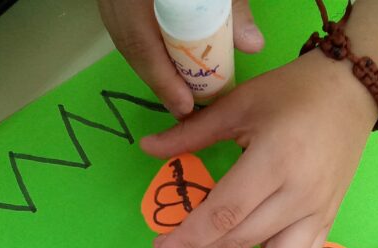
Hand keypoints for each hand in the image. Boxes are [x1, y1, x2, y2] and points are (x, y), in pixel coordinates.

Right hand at [97, 0, 263, 117]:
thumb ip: (233, 8)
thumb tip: (253, 47)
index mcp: (138, 0)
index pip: (145, 44)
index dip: (163, 81)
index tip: (185, 107)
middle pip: (134, 48)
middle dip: (159, 81)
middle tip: (185, 106)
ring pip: (126, 39)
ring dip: (152, 66)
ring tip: (178, 88)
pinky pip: (124, 26)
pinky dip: (145, 46)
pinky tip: (164, 55)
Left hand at [143, 51, 377, 247]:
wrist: (351, 90)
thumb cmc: (292, 91)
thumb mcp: (238, 104)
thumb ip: (191, 133)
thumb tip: (147, 148)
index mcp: (273, 161)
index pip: (223, 214)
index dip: (188, 238)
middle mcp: (299, 194)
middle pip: (243, 241)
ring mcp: (319, 211)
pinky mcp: (330, 219)